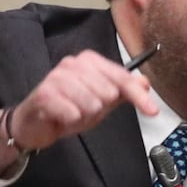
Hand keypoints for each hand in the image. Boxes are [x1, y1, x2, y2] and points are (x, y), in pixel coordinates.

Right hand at [0, 49, 155, 175]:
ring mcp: (56, 77)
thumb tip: (145, 84)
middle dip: (100, 109)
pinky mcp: (44, 94)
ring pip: (91, 103)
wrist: (33, 125)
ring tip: (73, 114)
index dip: (138, 95)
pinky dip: (72, 120)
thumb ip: (122, 92)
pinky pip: (72, 112)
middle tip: (85, 111)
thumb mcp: (100, 103)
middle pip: (108, 91)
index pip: (121, 76)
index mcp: (88, 61)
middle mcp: (72, 64)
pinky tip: (64, 117)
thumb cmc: (66, 110)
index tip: (152, 111)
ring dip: (85, 115)